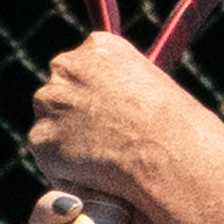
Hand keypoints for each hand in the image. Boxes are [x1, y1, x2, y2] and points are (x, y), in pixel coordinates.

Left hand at [22, 32, 223, 223]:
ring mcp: (51, 102)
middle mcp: (67, 66)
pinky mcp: (41, 138)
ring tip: (106, 164)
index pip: (84, 69)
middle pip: (60, 94)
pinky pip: (48, 160)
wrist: (171, 157)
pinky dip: (66, 173)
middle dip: (76, 117)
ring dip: (69, 145)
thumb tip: (122, 112)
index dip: (98, 98)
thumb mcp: (158, 89)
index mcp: (99, 46)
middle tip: (106, 145)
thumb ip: (128, 89)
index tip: (114, 119)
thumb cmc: (181, 130)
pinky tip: (95, 178)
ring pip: (51, 126)